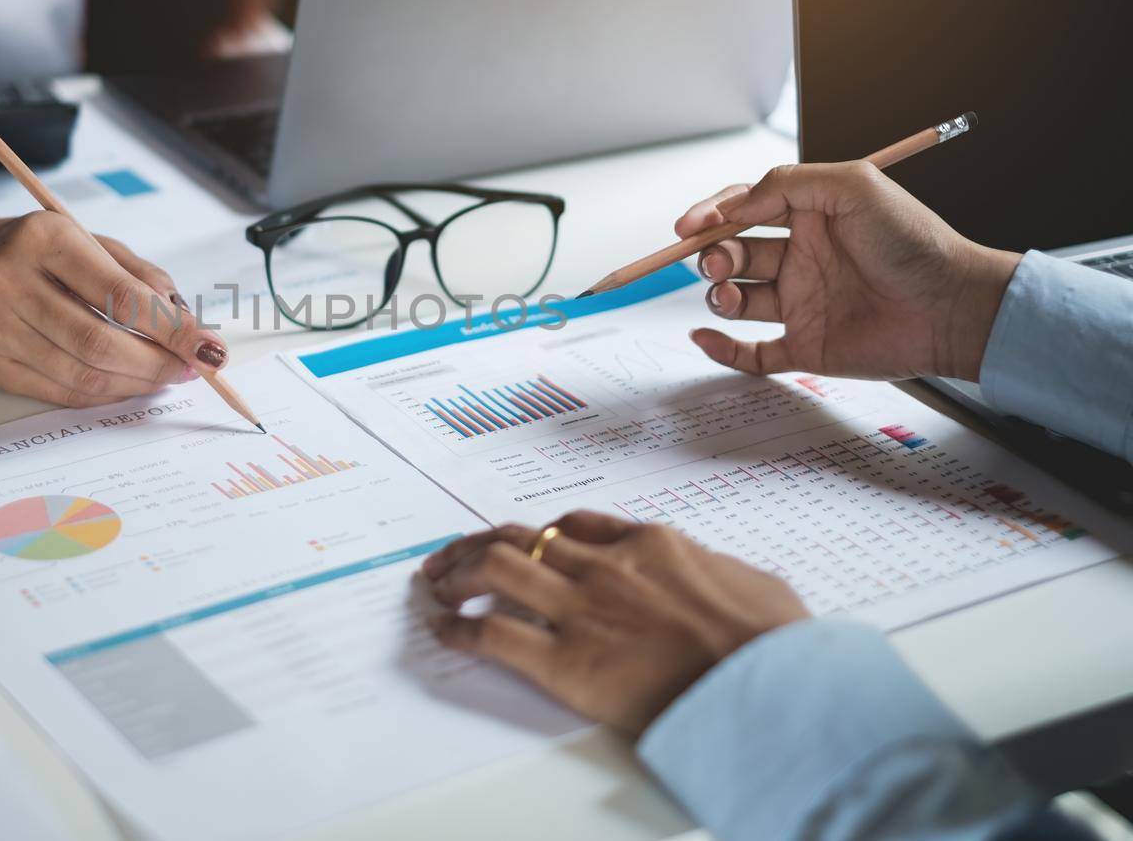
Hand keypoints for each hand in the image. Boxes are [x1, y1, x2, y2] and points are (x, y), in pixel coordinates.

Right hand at [0, 211, 228, 405]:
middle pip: (100, 343)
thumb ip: (141, 277)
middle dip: (157, 362)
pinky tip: (128, 383)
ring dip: (136, 382)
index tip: (207, 346)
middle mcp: (10, 282)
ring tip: (165, 375)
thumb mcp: (90, 241)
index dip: (171, 328)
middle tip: (190, 367)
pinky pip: (61, 391)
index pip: (120, 295)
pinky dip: (105, 392)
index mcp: (45, 240)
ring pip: (82, 374)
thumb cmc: (36, 250)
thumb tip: (187, 324)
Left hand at [422, 514, 806, 735]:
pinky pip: (494, 636)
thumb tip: (717, 578)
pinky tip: (443, 631)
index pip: (576, 526)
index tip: (522, 542)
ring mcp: (582, 610)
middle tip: (453, 556)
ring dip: (458, 574)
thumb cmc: (775, 643)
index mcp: (651, 544)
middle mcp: (606, 567)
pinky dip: (459, 630)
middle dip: (480, 544)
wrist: (770, 686)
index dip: (540, 534)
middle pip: (522, 538)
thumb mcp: (752, 583)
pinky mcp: (566, 662)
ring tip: (436, 584)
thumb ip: (716, 572)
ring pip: (497, 570)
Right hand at [679, 161, 1020, 381]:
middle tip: (714, 262)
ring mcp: (801, 304)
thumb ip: (787, 183)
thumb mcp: (853, 185)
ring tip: (730, 294)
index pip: (743, 210)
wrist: (952, 306)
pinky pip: (751, 352)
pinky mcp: (806, 346)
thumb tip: (736, 205)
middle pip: (732, 253)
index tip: (689, 226)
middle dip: (712, 255)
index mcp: (809, 219)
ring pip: (736, 299)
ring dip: (717, 294)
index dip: (711, 215)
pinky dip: (720, 347)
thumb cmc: (914, 241)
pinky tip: (705, 336)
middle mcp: (800, 260)